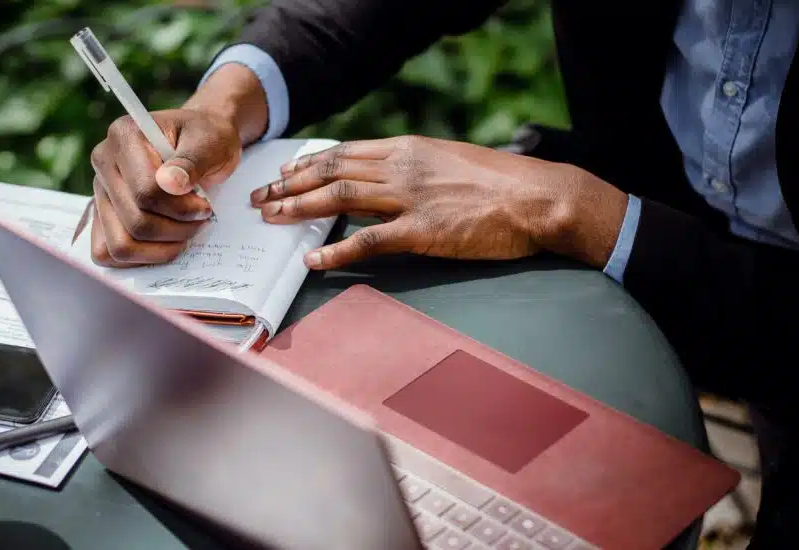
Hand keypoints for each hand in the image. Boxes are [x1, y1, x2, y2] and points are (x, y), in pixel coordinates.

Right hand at [88, 109, 240, 265]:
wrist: (199, 141)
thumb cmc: (206, 138)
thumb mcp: (209, 142)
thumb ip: (191, 161)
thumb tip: (170, 183)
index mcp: (124, 134)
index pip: (146, 191)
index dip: (181, 208)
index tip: (205, 206)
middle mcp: (104, 162)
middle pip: (135, 222)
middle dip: (177, 229)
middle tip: (200, 219)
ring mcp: (99, 190)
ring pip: (121, 244)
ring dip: (161, 248)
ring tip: (185, 231)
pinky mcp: (101, 214)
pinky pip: (106, 253)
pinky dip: (139, 257)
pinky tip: (165, 243)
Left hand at [249, 135, 628, 269]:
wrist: (538, 198)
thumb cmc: (502, 185)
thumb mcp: (452, 163)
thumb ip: (416, 170)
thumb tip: (386, 181)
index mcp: (410, 149)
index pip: (345, 152)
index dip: (308, 163)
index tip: (283, 172)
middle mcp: (403, 167)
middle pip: (332, 171)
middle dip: (290, 184)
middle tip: (261, 197)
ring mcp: (411, 198)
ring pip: (339, 198)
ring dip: (299, 208)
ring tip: (270, 219)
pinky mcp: (423, 231)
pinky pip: (368, 240)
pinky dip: (336, 248)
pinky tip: (313, 257)